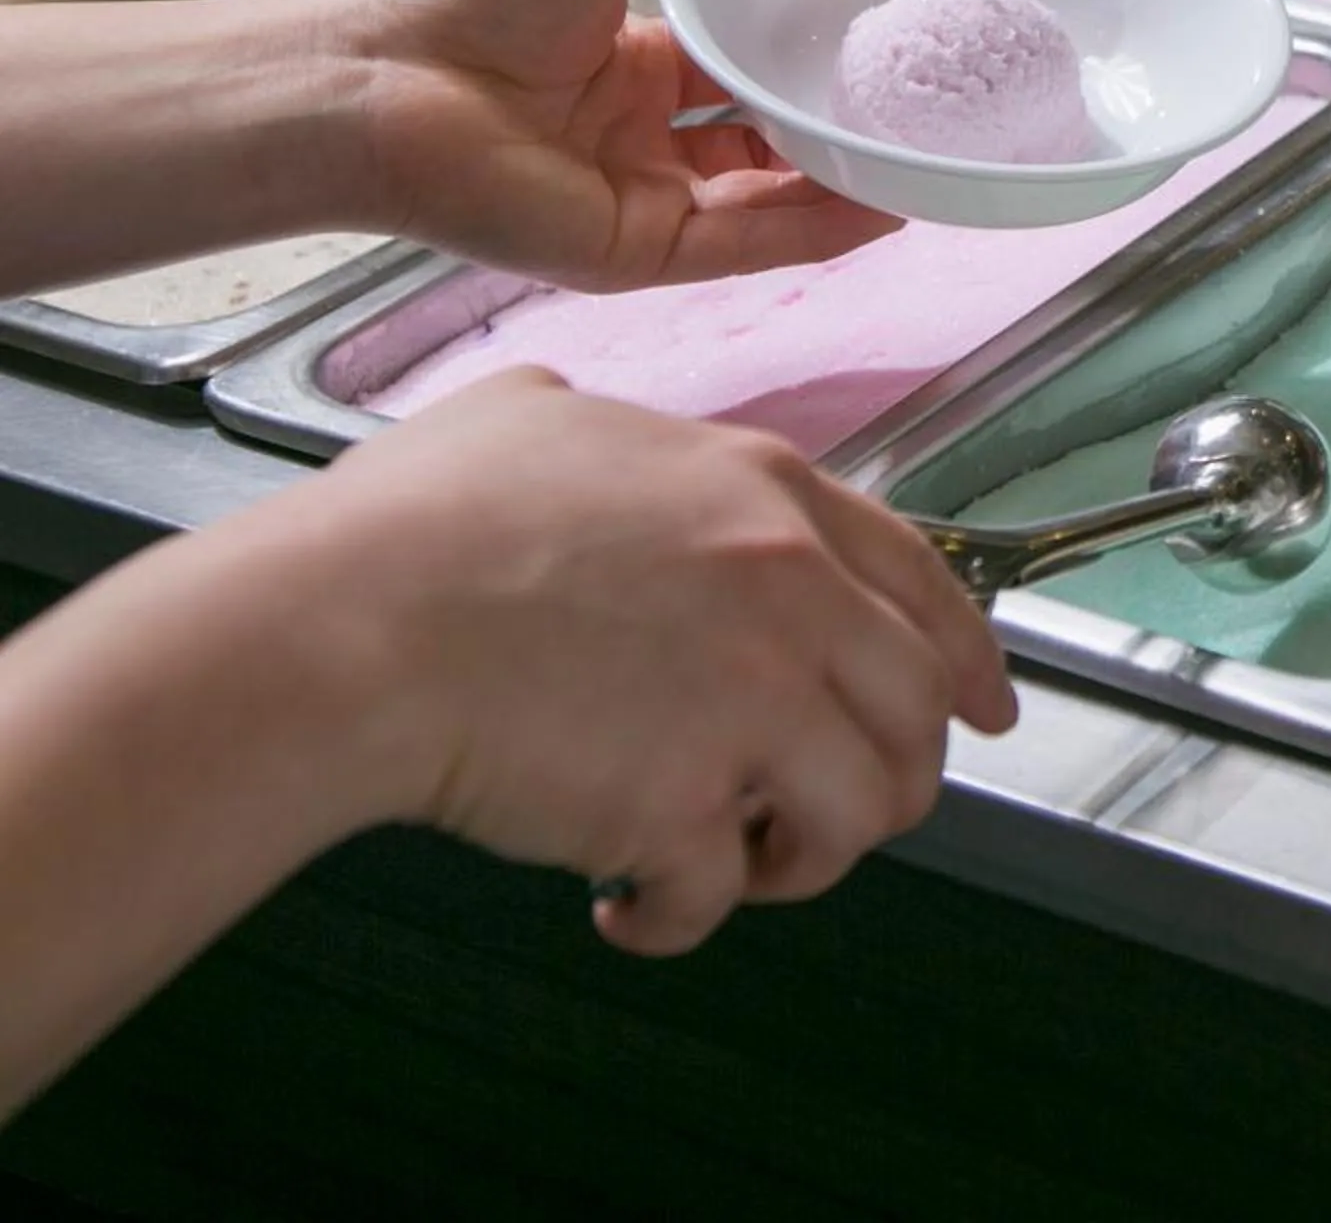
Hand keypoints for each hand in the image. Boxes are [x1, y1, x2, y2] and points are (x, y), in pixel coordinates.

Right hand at [240, 369, 1013, 953]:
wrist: (339, 630)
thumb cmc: (403, 532)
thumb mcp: (525, 415)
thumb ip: (598, 426)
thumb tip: (579, 421)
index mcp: (765, 496)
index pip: (921, 583)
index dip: (964, 656)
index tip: (986, 706)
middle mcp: (788, 589)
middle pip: (916, 710)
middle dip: (889, 777)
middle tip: (827, 815)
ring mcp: (752, 696)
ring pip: (860, 812)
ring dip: (799, 859)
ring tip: (727, 864)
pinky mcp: (692, 799)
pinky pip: (723, 894)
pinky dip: (677, 920)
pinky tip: (624, 908)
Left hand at [338, 0, 900, 292]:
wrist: (375, 85)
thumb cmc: (455, 3)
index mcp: (623, 64)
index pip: (731, 72)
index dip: (793, 64)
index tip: (864, 48)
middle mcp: (635, 137)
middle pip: (756, 141)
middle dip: (827, 131)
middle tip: (908, 111)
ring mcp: (639, 198)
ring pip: (765, 201)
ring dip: (838, 187)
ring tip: (917, 165)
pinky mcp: (636, 249)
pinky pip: (743, 245)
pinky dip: (812, 232)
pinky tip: (878, 211)